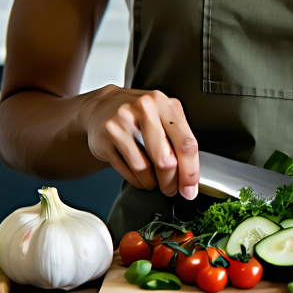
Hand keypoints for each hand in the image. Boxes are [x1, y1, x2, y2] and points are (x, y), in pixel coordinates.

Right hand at [85, 85, 199, 198]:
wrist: (103, 108)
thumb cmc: (138, 115)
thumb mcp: (162, 118)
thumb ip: (177, 141)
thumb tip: (189, 178)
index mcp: (164, 103)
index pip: (186, 143)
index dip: (190, 171)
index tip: (190, 188)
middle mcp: (145, 108)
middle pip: (165, 159)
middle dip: (170, 181)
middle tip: (171, 189)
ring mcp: (123, 121)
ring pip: (144, 167)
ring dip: (152, 182)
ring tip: (153, 181)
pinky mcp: (108, 135)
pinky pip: (127, 169)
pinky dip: (137, 179)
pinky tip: (139, 176)